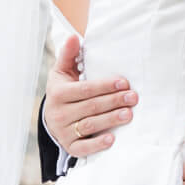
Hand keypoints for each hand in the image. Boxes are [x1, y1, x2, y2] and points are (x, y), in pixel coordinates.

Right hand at [44, 35, 135, 158]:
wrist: (51, 118)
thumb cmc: (63, 91)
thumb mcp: (62, 72)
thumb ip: (69, 55)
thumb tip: (74, 37)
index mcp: (58, 93)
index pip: (85, 89)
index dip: (105, 86)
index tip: (125, 83)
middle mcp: (59, 113)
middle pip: (90, 107)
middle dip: (113, 101)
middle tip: (134, 97)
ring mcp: (63, 131)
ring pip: (89, 125)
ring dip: (110, 120)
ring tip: (129, 114)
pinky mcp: (69, 147)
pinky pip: (83, 148)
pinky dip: (97, 144)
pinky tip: (113, 139)